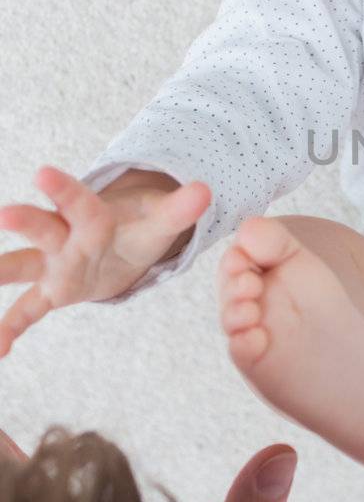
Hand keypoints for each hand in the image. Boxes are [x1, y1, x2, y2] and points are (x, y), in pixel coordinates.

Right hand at [0, 164, 211, 356]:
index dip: (64, 189)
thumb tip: (206, 190)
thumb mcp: (159, 222)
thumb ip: (179, 210)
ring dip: (1, 270)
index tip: (42, 173)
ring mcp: (53, 265)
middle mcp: (64, 238)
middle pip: (44, 228)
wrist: (116, 244)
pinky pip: (27, 311)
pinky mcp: (52, 292)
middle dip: (25, 222)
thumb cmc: (135, 230)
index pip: (80, 202)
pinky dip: (10, 328)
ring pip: (22, 266)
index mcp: (92, 218)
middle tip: (5, 214)